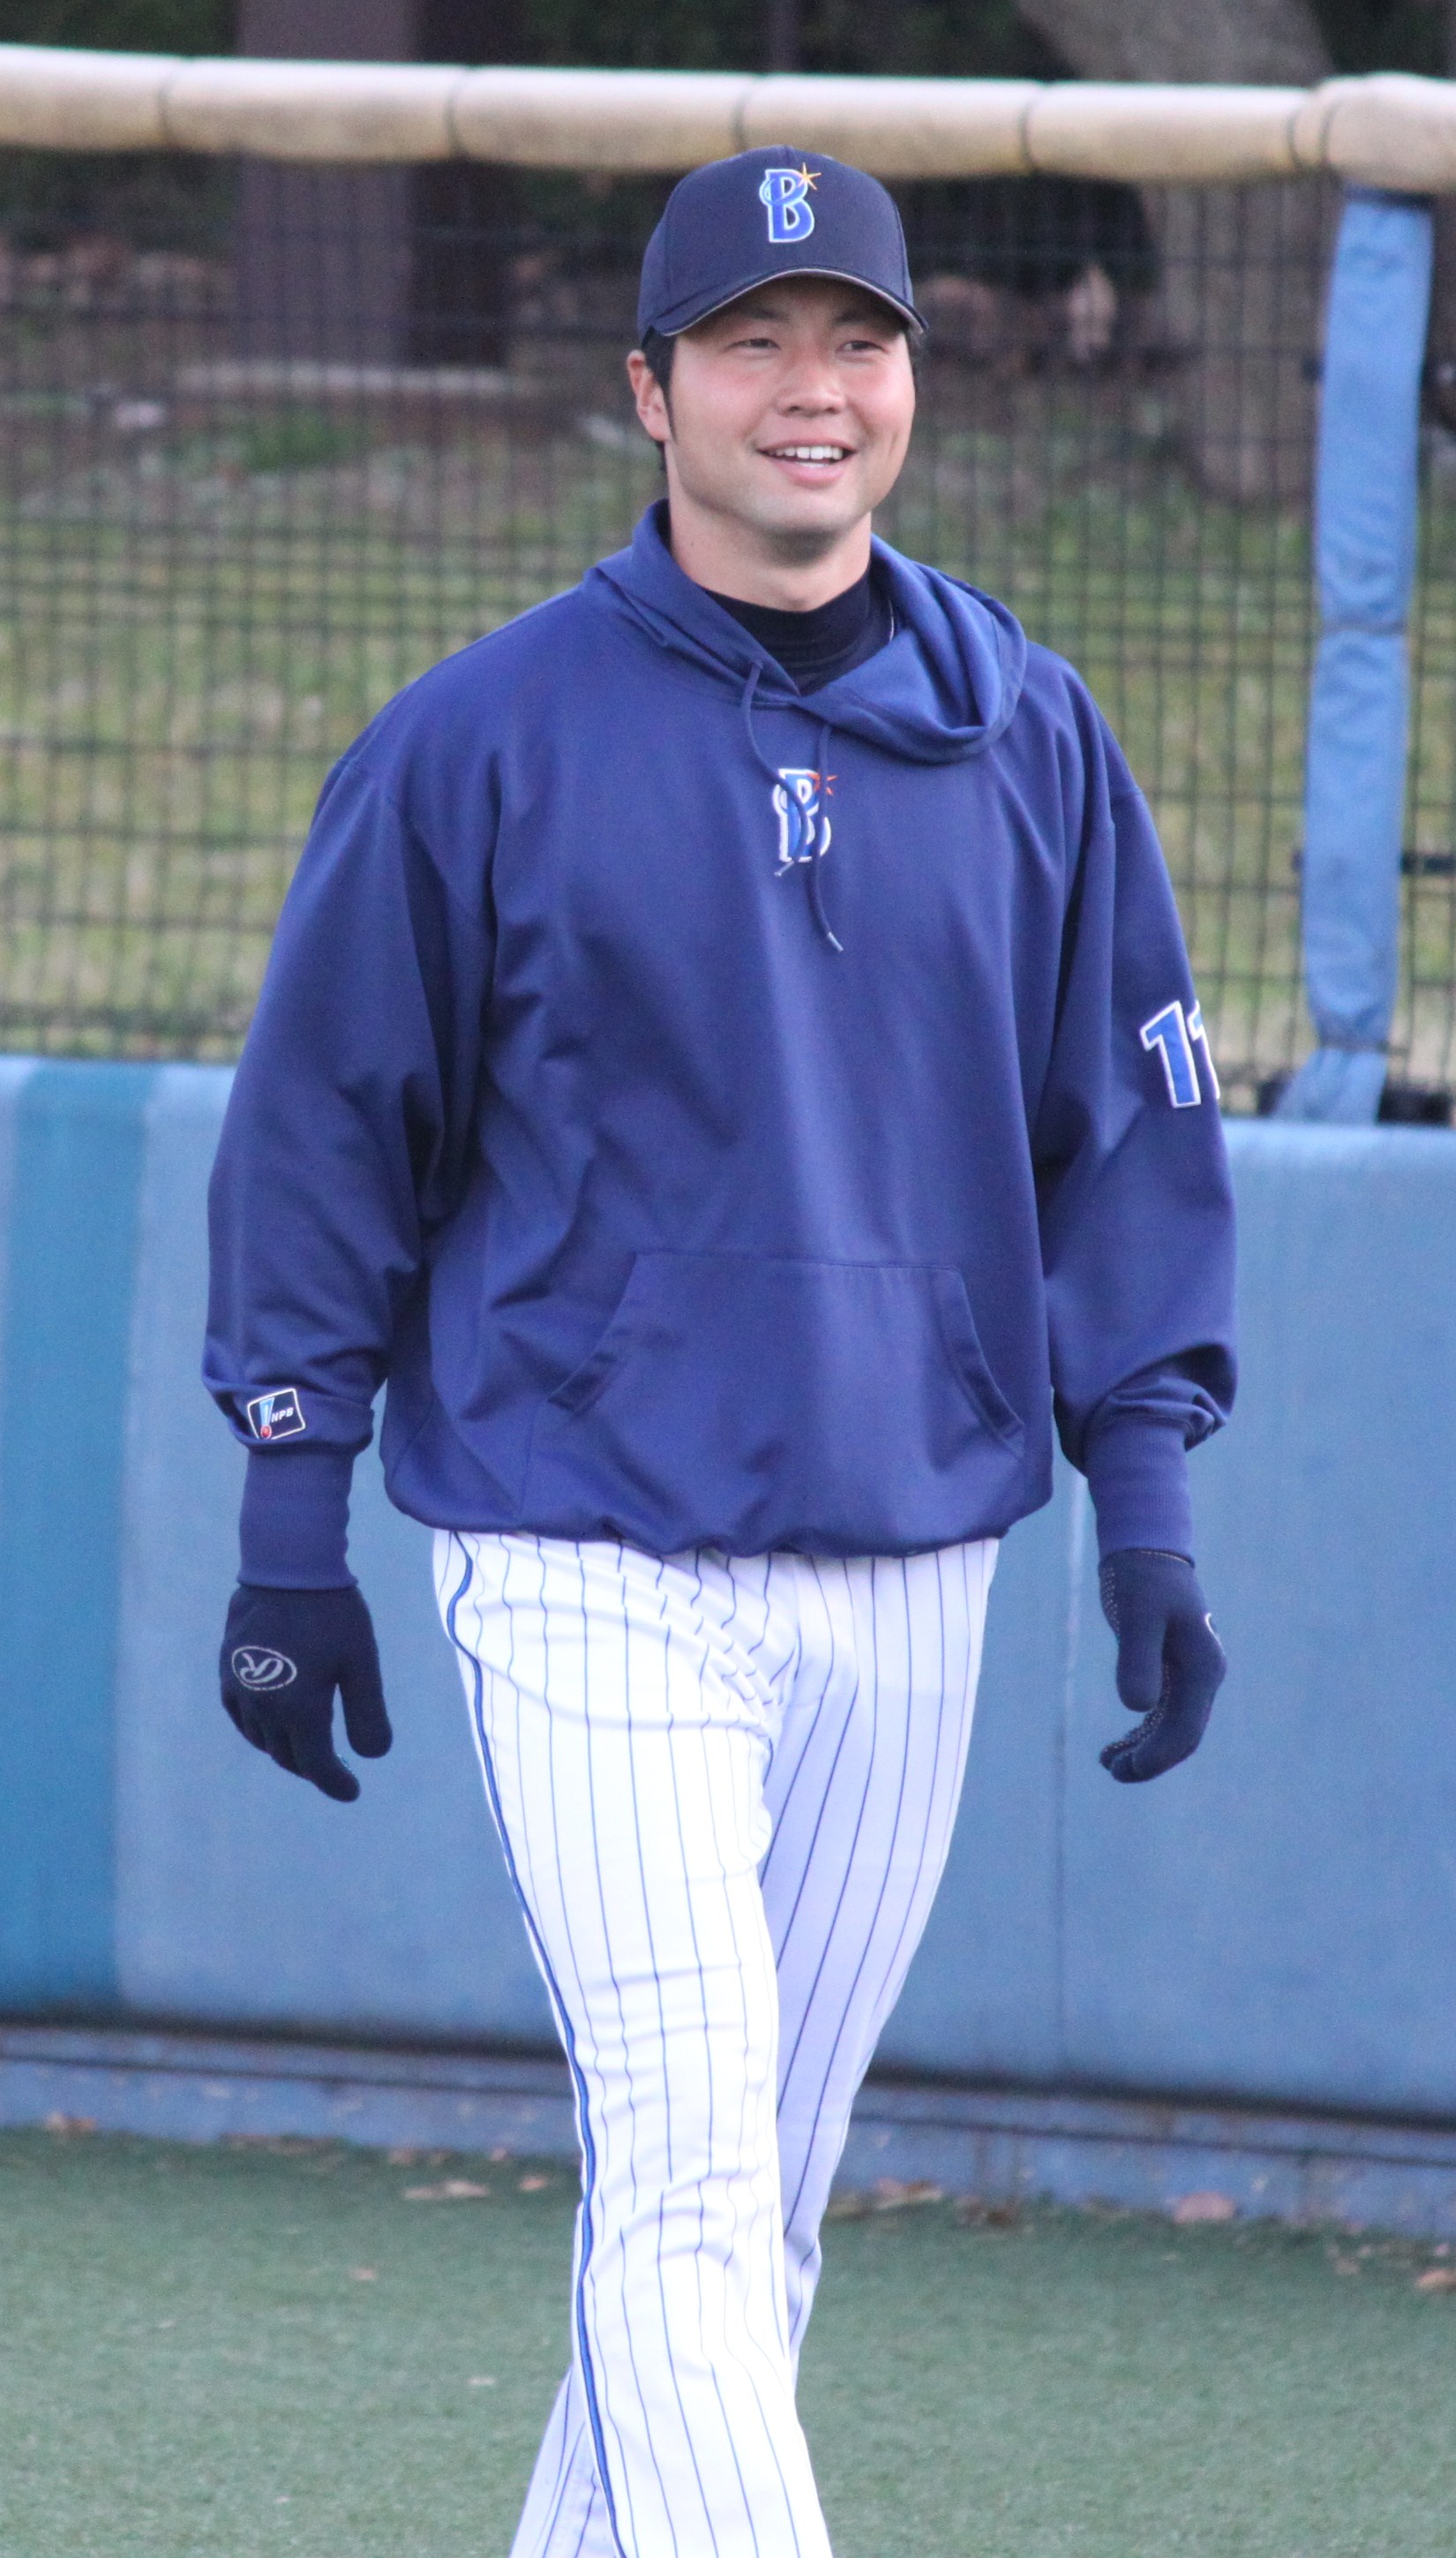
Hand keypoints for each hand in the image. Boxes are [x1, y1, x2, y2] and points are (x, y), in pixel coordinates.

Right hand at [220, 1583, 391, 1802]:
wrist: (287, 1566)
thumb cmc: (332, 1613)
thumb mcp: (362, 1663)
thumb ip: (367, 1714)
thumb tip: (373, 1757)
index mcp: (299, 1709)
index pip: (316, 1765)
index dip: (335, 1784)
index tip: (352, 1791)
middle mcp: (264, 1707)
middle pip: (288, 1755)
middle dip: (312, 1768)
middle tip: (335, 1768)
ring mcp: (240, 1689)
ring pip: (262, 1739)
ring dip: (286, 1749)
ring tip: (308, 1745)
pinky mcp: (228, 1670)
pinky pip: (240, 1716)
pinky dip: (259, 1729)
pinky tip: (273, 1722)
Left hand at [1098, 1549, 1224, 1783]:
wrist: (1147, 1548)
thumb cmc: (1141, 1578)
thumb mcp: (1136, 1614)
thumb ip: (1137, 1658)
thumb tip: (1137, 1708)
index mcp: (1203, 1667)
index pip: (1186, 1730)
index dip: (1157, 1756)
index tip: (1123, 1767)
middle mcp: (1203, 1675)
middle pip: (1183, 1736)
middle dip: (1150, 1760)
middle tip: (1110, 1771)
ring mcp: (1190, 1673)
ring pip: (1173, 1728)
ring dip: (1145, 1750)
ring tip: (1108, 1762)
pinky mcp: (1172, 1668)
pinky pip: (1163, 1713)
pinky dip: (1142, 1731)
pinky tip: (1118, 1744)